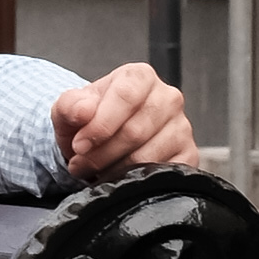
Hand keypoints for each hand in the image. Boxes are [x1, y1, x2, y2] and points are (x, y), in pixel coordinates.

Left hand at [52, 63, 193, 178]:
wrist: (102, 140)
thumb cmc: (89, 120)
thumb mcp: (69, 109)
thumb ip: (70, 106)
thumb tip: (83, 111)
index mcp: (140, 76)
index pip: (125, 96)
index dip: (100, 125)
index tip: (79, 145)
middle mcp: (168, 98)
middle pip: (135, 131)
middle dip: (101, 153)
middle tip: (80, 163)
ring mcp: (182, 127)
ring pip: (147, 156)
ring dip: (114, 170)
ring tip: (94, 171)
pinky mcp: (188, 155)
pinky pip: (162, 173)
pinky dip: (135, 181)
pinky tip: (119, 178)